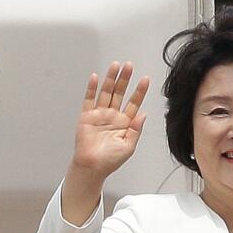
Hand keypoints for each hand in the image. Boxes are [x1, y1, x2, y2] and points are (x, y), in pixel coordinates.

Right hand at [71, 61, 149, 180]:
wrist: (92, 167)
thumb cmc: (110, 161)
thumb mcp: (129, 146)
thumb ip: (136, 129)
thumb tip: (143, 114)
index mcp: (124, 123)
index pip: (134, 103)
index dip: (139, 91)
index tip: (145, 79)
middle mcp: (112, 116)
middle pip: (120, 93)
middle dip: (125, 79)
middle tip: (129, 65)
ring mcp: (99, 115)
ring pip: (106, 92)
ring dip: (110, 79)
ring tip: (115, 66)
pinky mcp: (86, 116)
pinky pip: (89, 99)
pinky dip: (91, 88)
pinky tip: (95, 77)